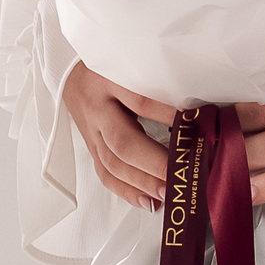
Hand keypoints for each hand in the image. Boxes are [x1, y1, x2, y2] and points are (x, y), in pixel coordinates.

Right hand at [61, 60, 180, 211]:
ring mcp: (92, 131)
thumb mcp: (129, 63)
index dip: (167, 116)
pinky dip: (126, 190)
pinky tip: (147, 201)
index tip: (195, 128)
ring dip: (141, 182)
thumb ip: (158, 80)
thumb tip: (196, 106)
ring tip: (167, 193)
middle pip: (123, 141)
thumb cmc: (107, 68)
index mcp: (109, 80)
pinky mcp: (91, 148)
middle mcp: (98, 108)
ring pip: (112, 163)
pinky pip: (105, 174)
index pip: (140, 101)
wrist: (68, 74)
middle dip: (154, 163)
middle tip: (180, 174)